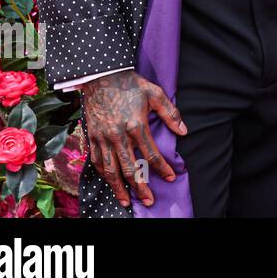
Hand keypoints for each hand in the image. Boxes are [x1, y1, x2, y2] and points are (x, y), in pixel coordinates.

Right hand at [80, 70, 185, 208]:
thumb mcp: (155, 93)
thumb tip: (184, 131)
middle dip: (141, 188)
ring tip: (126, 201)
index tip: (172, 177)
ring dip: (119, 188)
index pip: (152, 154)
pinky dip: (103, 174)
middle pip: (130, 169)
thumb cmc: (131, 84)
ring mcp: (103, 137)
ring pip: (110, 170)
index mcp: (136, 125)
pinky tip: (110, 182)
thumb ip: (171, 113)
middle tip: (149, 200)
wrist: (101, 75)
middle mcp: (118, 135)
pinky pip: (96, 161)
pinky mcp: (92, 136)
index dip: (163, 168)